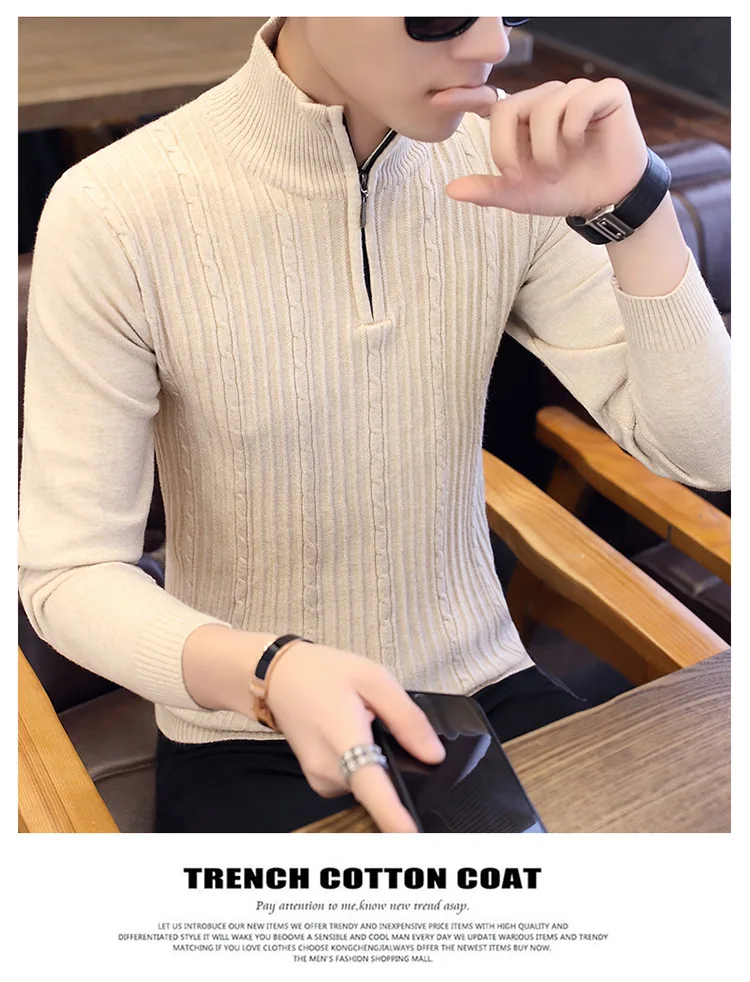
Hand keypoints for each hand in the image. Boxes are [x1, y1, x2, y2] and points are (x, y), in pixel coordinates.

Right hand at [265, 642, 445, 831]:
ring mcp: (322, 781)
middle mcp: (330, 772)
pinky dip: (364, 764)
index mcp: (345, 742)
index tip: (413, 839)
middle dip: (397, 769)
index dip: (395, 819)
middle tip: (387, 729)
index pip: (374, 791)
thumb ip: (407, 720)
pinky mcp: (321, 782)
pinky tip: (356, 735)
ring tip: (366, 724)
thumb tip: (433, 755)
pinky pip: (356, 781)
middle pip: (381, 789)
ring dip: (378, 764)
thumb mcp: (374, 680)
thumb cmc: (322, 673)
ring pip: (370, 786)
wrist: (278, 677)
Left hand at [447, 78, 648, 217]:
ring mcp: (576, 91)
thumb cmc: (565, 190)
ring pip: (544, 107)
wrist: (607, 199)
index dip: (463, 97)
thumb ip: (489, 190)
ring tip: (558, 170)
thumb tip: (451, 190)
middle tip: (525, 178)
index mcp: (524, 118)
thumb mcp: (521, 196)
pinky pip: (577, 103)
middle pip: (510, 107)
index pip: (491, 103)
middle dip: (510, 149)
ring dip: (547, 149)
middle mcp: (546, 98)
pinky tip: (581, 146)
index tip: (437, 101)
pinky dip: (573, 132)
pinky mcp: (606, 92)